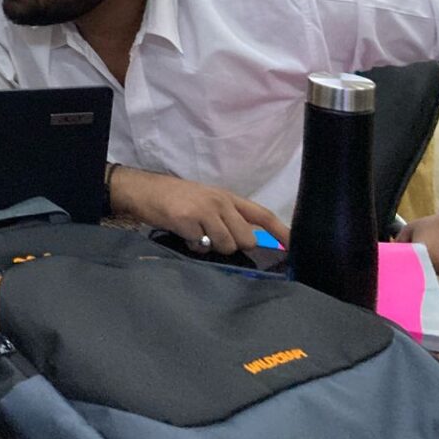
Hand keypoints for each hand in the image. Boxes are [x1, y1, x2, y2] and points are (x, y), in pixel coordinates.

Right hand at [111, 166, 288, 254]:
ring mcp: (205, 211)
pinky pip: (203, 246)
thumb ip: (226, 217)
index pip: (262, 215)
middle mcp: (220, 202)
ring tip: (196, 235)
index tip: (293, 248)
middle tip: (213, 238)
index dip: (280, 232)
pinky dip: (194, 246)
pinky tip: (184, 235)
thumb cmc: (176, 198)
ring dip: (213, 247)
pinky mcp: (189, 221)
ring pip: (227, 246)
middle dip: (233, 246)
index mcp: (227, 197)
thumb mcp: (206, 200)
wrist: (144, 190)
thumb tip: (245, 242)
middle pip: (246, 239)